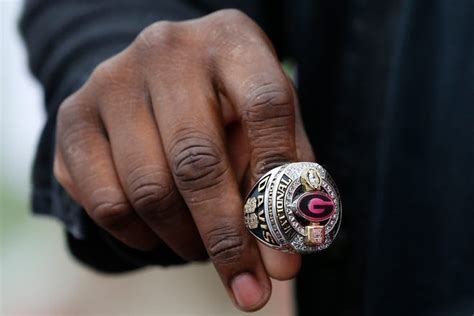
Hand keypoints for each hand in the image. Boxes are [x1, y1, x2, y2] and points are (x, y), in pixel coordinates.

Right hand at [53, 9, 313, 310]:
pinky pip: (106, 201)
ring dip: (184, 240)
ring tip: (204, 248)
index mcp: (231, 42)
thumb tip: (282, 266)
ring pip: (149, 189)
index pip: (265, 106)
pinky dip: (139, 237)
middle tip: (247, 287)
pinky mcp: (74, 116)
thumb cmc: (226, 106)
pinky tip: (162, 234)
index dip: (278, 179)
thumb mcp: (265, 128)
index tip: (285, 251)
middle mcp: (168, 50)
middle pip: (197, 159)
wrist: (158, 79)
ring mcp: (113, 81)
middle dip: (226, 238)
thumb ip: (281, 186)